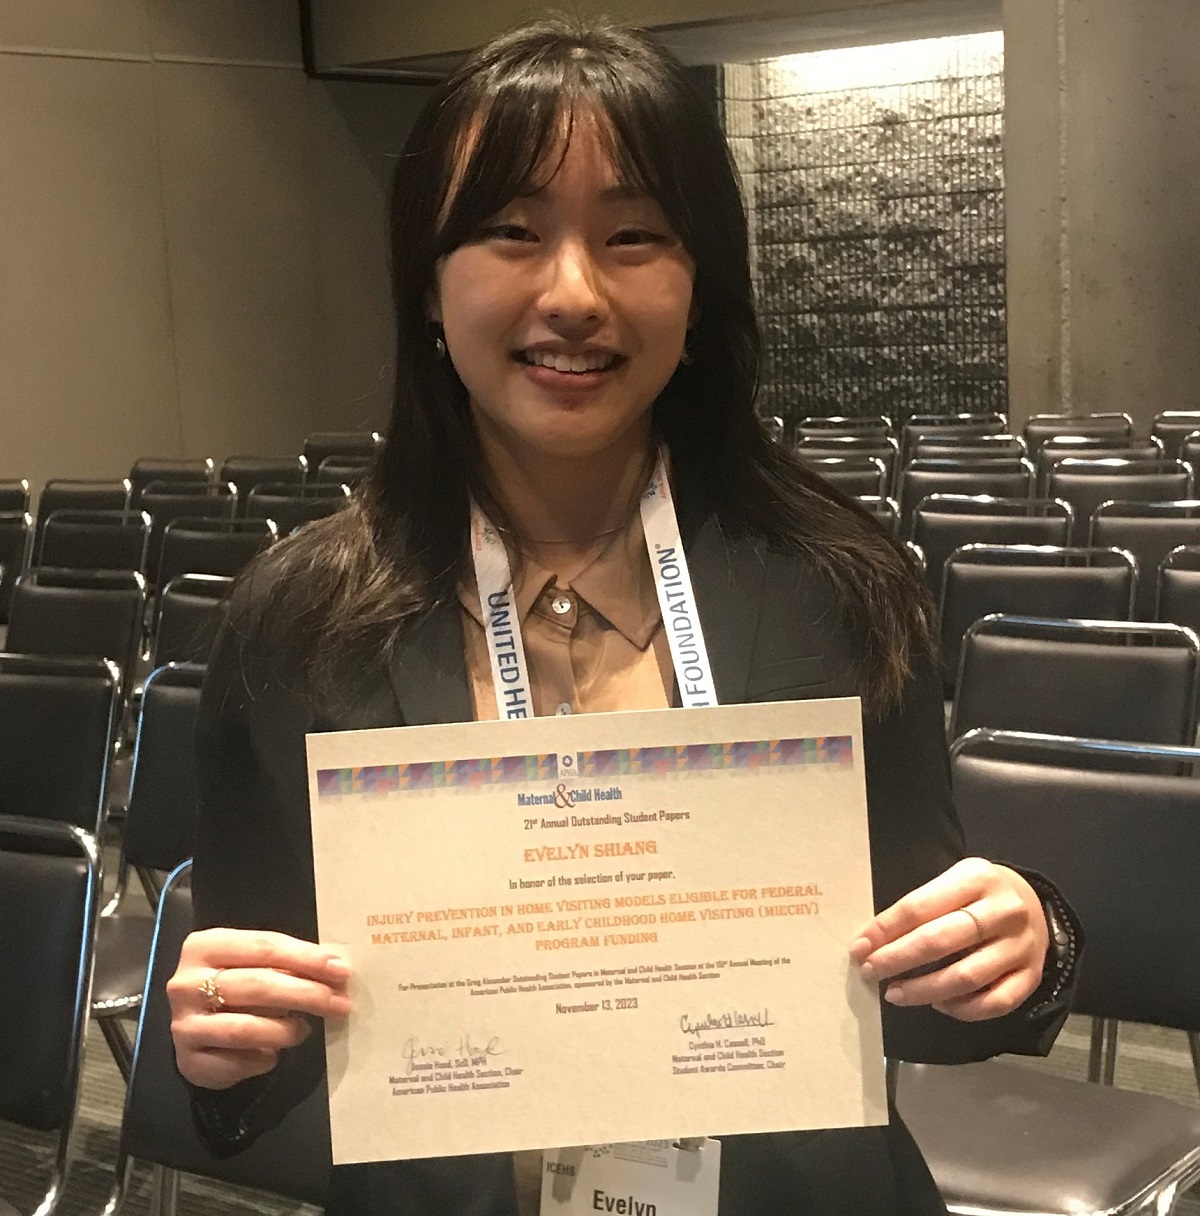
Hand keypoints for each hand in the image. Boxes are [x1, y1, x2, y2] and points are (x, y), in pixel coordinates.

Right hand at [168, 928, 351, 1089]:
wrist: (195, 1021)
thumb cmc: (235, 981)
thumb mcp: (254, 963)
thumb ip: (286, 963)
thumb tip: (336, 970)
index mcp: (205, 946)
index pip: (264, 946)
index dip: (306, 958)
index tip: (341, 970)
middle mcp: (186, 984)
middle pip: (257, 985)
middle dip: (307, 995)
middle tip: (341, 1004)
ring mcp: (183, 1024)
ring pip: (246, 1029)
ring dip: (286, 1031)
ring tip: (304, 1030)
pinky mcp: (187, 1061)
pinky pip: (236, 1063)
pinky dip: (264, 1059)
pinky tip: (273, 1053)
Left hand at [849, 858, 1048, 1021]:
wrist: (1034, 902)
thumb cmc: (977, 894)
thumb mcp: (951, 883)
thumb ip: (919, 907)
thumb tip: (870, 941)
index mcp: (976, 878)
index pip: (919, 907)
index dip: (885, 930)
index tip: (859, 948)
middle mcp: (1003, 911)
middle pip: (940, 942)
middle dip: (897, 960)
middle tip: (871, 972)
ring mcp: (1021, 946)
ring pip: (966, 977)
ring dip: (923, 990)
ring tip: (895, 994)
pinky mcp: (1032, 975)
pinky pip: (995, 1002)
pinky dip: (962, 1009)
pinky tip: (939, 1005)